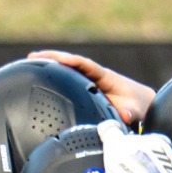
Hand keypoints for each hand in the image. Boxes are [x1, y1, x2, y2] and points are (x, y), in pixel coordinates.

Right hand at [30, 50, 156, 124]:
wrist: (142, 106)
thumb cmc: (138, 106)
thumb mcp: (136, 110)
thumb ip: (130, 113)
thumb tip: (123, 115)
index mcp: (105, 77)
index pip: (85, 65)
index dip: (71, 61)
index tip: (57, 60)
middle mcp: (94, 76)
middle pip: (71, 63)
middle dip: (52, 59)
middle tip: (32, 57)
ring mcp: (89, 82)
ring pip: (68, 71)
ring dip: (50, 66)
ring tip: (29, 64)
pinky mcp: (87, 89)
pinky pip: (69, 82)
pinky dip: (55, 79)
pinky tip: (40, 81)